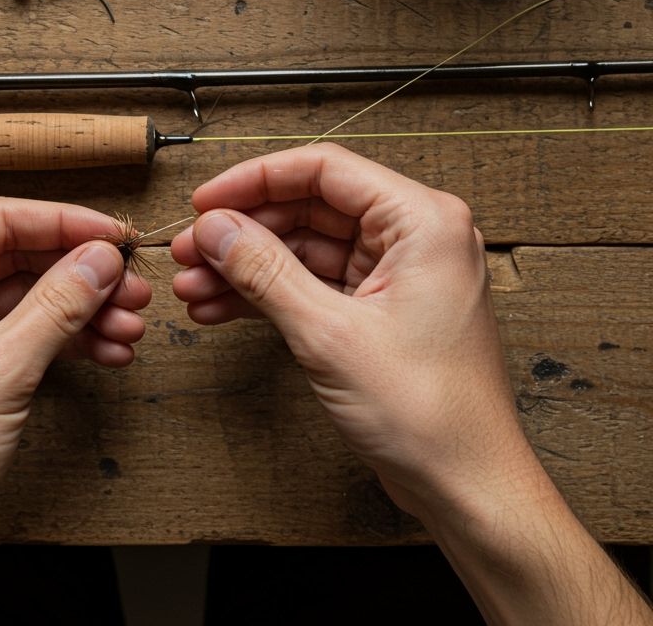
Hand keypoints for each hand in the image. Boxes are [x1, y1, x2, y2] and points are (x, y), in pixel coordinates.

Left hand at [0, 198, 147, 625]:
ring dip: (79, 312)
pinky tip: (103, 350)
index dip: (66, 224)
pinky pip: (18, 333)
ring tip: (127, 326)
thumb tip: (99, 259)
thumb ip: (56, 306)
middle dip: (79, 276)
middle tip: (131, 288)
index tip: (116, 237)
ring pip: (24, 297)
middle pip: (16, 257)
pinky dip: (62, 341)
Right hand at [170, 142, 530, 515]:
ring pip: (303, 248)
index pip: (324, 169)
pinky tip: (220, 308)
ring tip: (195, 285)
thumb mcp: (330, 334)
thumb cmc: (431, 415)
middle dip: (243, 231)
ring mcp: (395, 275)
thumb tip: (216, 229)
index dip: (256, 180)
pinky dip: (267, 295)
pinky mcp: (378, 310)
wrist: (467, 490)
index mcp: (422, 221)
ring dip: (247, 267)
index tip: (207, 201)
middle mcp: (412, 237)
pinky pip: (312, 284)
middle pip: (308, 208)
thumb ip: (266, 272)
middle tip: (192, 249)